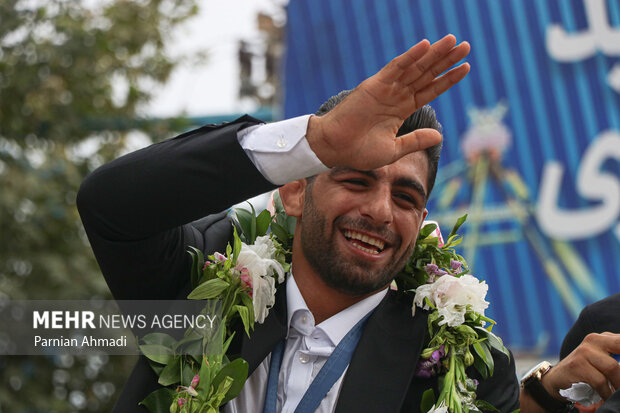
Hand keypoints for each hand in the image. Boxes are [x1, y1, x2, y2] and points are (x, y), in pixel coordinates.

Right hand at [306, 34, 469, 169]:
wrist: (334, 148)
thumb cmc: (359, 152)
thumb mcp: (394, 150)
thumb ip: (415, 140)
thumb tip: (439, 136)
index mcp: (401, 109)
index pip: (430, 89)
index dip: (448, 79)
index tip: (465, 67)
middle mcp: (396, 95)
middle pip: (427, 73)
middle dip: (446, 60)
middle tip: (466, 46)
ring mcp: (386, 88)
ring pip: (415, 67)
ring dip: (434, 54)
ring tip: (453, 41)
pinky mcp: (375, 85)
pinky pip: (396, 68)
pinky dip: (410, 56)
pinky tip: (425, 46)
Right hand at [542, 333, 619, 400]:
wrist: (557, 380)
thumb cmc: (585, 372)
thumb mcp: (602, 360)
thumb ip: (617, 358)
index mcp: (602, 338)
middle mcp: (593, 340)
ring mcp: (584, 351)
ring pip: (613, 368)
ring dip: (618, 385)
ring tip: (616, 393)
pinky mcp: (578, 365)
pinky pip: (601, 381)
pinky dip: (606, 393)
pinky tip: (605, 396)